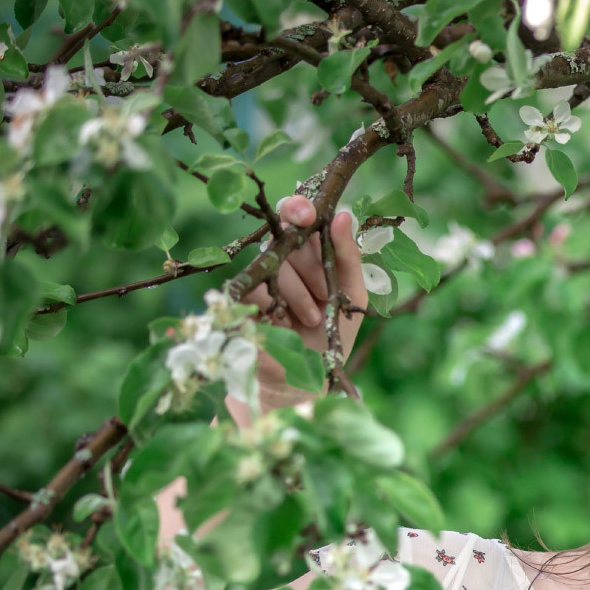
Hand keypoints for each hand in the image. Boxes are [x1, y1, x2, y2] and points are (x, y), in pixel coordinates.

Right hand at [228, 193, 370, 424]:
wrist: (304, 380)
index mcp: (305, 252)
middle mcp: (278, 260)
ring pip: (273, 262)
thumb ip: (349, 256)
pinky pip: (256, 287)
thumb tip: (343, 214)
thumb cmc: (330, 335)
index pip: (295, 215)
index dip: (298, 208)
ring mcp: (256, 277)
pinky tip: (290, 325)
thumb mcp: (351, 295)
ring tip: (313, 319)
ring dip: (300, 291)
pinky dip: (278, 306)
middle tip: (326, 294)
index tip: (307, 214)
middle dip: (310, 264)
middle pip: (284, 236)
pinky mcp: (238, 299)